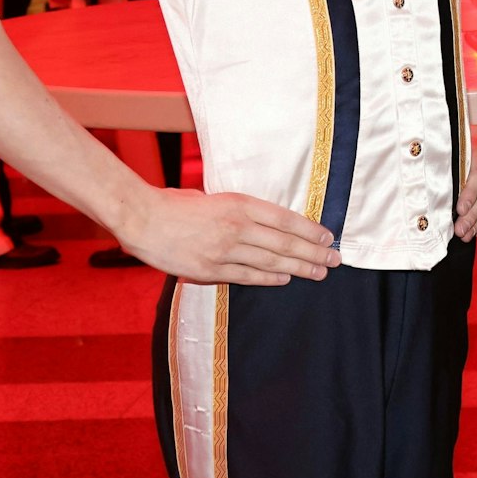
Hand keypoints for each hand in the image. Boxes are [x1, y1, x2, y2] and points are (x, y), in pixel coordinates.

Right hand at [118, 186, 339, 285]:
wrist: (142, 218)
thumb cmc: (177, 204)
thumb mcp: (216, 198)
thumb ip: (241, 211)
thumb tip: (268, 225)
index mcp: (240, 204)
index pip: (286, 220)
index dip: (310, 231)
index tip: (328, 238)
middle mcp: (237, 227)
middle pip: (284, 244)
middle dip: (313, 253)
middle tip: (334, 260)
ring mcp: (224, 251)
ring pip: (271, 262)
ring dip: (298, 269)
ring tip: (318, 272)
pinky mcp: (209, 270)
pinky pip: (246, 276)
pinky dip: (269, 279)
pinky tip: (285, 279)